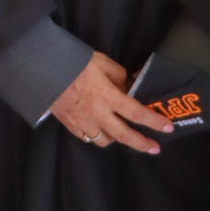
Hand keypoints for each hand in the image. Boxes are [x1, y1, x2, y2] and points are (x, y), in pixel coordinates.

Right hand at [50, 52, 164, 155]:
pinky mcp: (70, 125)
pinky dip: (97, 136)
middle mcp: (97, 113)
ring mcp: (83, 122)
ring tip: (123, 134)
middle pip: (124, 135)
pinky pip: (88, 138)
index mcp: (107, 95)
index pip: (136, 113)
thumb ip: (119, 76)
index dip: (154, 121)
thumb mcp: (102, 62)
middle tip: (154, 148)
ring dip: (117, 139)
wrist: (43, 69)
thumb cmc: (73, 62)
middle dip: (142, 143)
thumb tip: (129, 86)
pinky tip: (101, 131)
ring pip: (105, 141)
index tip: (167, 128)